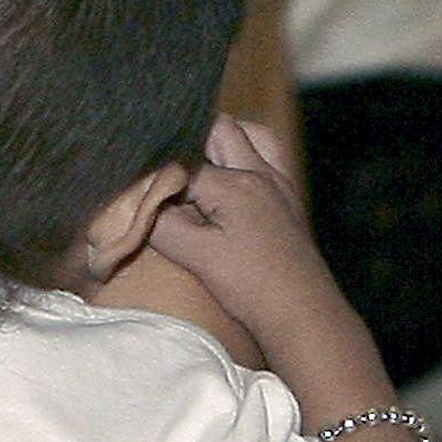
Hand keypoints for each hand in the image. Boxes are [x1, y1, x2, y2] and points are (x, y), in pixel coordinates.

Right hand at [148, 116, 333, 367]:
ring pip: (251, 134)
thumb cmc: (251, 286)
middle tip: (168, 168)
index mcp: (235, 183)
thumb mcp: (197, 257)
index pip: (183, 161)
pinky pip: (269, 156)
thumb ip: (163, 225)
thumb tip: (138, 203)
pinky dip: (248, 154)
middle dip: (190, 140)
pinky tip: (232, 178)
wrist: (303, 312)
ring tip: (199, 163)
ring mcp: (279, 183)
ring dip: (223, 140)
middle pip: (219, 129)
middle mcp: (260, 172)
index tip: (137, 188)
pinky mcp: (289, 198)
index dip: (158, 174)